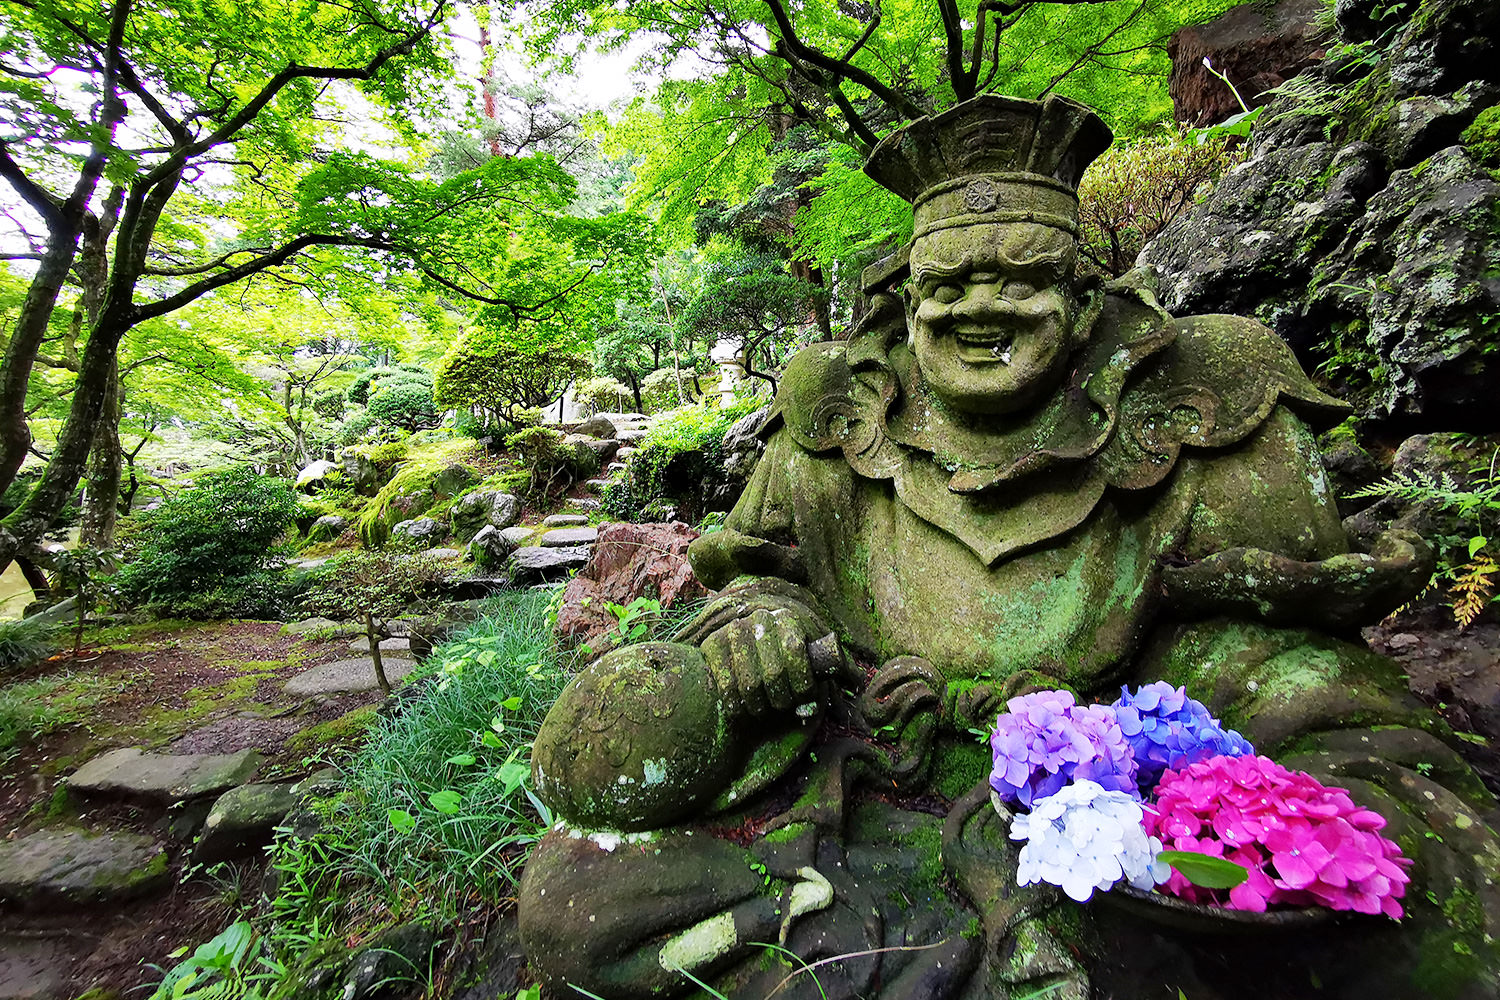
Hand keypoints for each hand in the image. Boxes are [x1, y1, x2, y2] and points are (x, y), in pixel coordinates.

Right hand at [700, 606, 838, 717]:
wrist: (741, 656)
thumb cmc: (786, 665)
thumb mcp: (813, 662)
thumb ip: (834, 668)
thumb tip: (859, 682)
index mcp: (788, 620)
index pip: (795, 651)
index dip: (802, 683)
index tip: (804, 699)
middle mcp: (760, 619)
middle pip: (775, 671)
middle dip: (782, 698)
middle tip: (783, 707)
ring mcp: (733, 631)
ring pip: (751, 682)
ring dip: (761, 705)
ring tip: (765, 709)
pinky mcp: (710, 646)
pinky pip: (726, 684)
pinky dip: (737, 705)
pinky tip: (744, 710)